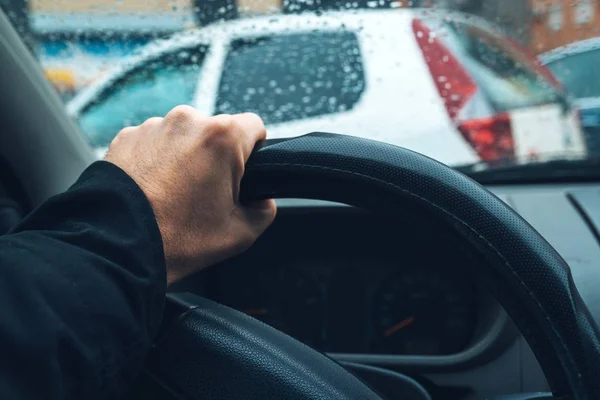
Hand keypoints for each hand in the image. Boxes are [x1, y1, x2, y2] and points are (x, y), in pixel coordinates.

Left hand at [104, 106, 276, 284]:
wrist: (117, 248)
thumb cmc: (178, 239)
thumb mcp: (242, 233)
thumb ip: (266, 209)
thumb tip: (263, 198)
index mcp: (221, 137)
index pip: (254, 126)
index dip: (254, 150)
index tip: (244, 170)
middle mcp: (187, 121)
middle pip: (216, 131)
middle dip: (216, 157)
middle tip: (206, 193)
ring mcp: (153, 126)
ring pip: (183, 137)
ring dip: (185, 157)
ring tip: (174, 194)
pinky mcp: (127, 137)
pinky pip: (154, 143)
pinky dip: (157, 160)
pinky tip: (152, 189)